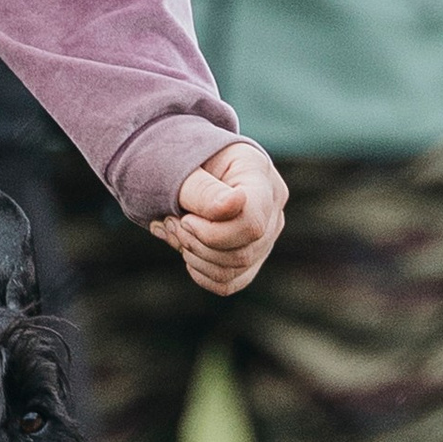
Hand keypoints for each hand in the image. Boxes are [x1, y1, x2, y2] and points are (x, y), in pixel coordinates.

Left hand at [150, 139, 286, 295]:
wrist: (174, 162)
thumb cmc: (175, 159)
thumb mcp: (181, 166)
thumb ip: (203, 190)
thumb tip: (234, 205)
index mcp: (258, 173)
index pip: (251, 223)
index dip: (212, 232)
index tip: (185, 217)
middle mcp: (271, 205)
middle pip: (243, 252)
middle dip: (196, 244)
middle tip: (170, 221)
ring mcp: (265, 233)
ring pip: (235, 270)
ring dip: (194, 257)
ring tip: (174, 230)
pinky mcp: (252, 255)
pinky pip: (229, 282)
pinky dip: (200, 273)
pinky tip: (185, 249)